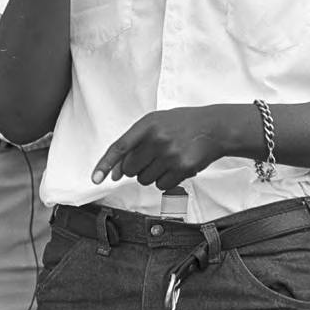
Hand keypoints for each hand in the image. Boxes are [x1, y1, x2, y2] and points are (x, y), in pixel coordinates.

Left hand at [92, 107, 227, 190]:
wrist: (213, 127)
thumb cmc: (182, 124)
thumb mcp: (156, 123)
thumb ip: (134, 143)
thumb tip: (114, 173)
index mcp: (148, 124)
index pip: (120, 147)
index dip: (105, 164)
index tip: (96, 178)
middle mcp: (158, 138)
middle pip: (130, 169)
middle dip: (135, 168)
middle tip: (150, 157)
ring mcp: (170, 154)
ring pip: (144, 179)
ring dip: (150, 174)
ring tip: (165, 159)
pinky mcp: (182, 168)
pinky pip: (161, 186)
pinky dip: (164, 180)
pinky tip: (174, 166)